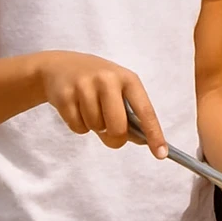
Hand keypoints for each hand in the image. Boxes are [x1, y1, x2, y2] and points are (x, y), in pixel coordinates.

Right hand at [39, 52, 166, 157]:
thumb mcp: (118, 90)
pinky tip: (77, 109)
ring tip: (90, 110)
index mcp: (128, 79)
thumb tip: (144, 140)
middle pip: (118, 127)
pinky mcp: (65, 95)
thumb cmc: (97, 83)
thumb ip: (130, 114)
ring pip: (95, 127)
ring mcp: (85, 86)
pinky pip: (77, 127)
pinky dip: (78, 126)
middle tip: (110, 134)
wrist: (60, 66)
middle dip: (115, 138)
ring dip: (94, 127)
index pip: (145, 110)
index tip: (161, 154)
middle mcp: (108, 79)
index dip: (154, 134)